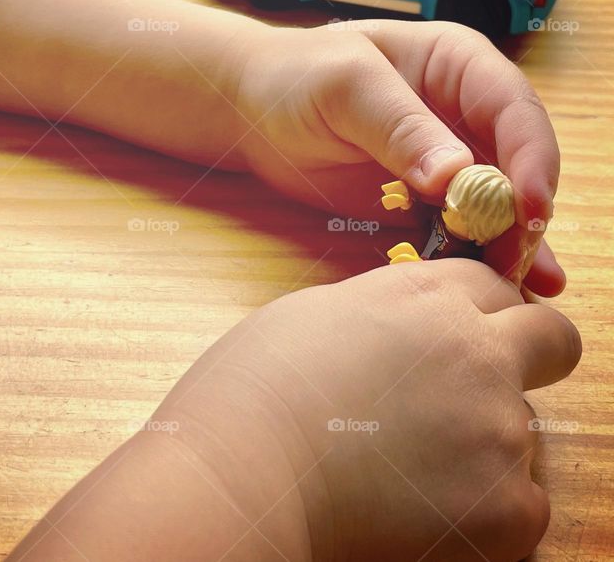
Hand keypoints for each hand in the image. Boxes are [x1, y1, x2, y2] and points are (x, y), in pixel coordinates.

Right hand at [147, 259, 580, 561]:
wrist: (244, 470)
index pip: (495, 287)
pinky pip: (522, 504)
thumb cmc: (256, 389)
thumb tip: (401, 329)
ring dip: (483, 445)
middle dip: (531, 356)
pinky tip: (418, 509)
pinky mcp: (507, 506)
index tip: (464, 338)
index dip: (482, 313)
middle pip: (553, 339)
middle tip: (477, 392)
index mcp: (424, 297)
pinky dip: (482, 511)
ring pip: (525, 432)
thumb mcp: (315, 314)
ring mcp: (498, 427)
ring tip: (407, 468)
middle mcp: (477, 351)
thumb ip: (380, 312)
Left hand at [232, 20, 561, 293]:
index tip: (530, 207)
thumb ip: (400, 126)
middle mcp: (465, 114)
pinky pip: (458, 233)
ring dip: (508, 246)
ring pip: (495, 206)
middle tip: (521, 263)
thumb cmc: (296, 77)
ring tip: (517, 289)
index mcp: (459, 66)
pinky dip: (471, 260)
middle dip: (523, 215)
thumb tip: (457, 175)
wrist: (252, 112)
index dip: (533, 158)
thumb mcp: (345, 87)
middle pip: (516, 166)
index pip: (515, 110)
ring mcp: (447, 162)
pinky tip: (489, 291)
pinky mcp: (423, 202)